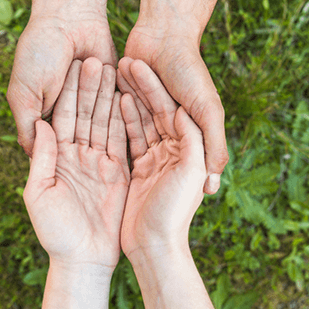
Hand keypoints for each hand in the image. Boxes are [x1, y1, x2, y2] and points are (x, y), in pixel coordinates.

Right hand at [7, 13, 116, 156]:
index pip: (58, 147)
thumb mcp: (24, 94)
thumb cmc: (40, 54)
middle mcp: (72, 114)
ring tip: (109, 120)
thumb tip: (33, 158)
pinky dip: (123, 112)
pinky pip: (120, 108)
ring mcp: (94, 103)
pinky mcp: (113, 91)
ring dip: (104, 120)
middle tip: (100, 157)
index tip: (76, 172)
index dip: (66, 158)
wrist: (70, 18)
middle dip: (90, 142)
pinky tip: (126, 117)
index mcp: (47, 117)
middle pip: (83, 137)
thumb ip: (27, 126)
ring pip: (102, 123)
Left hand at [23, 58, 127, 270]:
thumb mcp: (39, 193)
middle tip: (97, 58)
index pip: (63, 117)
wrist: (85, 260)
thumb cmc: (57, 233)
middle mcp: (81, 156)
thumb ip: (42, 158)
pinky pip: (124, 142)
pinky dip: (127, 121)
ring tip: (117, 71)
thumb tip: (42, 124)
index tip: (76, 64)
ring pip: (106, 124)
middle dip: (91, 88)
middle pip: (86, 115)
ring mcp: (102, 164)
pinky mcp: (121, 173)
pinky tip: (130, 99)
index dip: (69, 92)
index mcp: (58, 158)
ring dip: (110, 98)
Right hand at [118, 59, 206, 258]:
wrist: (155, 247)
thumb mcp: (190, 171)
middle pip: (155, 112)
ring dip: (129, 99)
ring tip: (114, 75)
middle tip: (123, 62)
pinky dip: (123, 122)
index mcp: (188, 149)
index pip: (170, 110)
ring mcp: (156, 159)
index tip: (137, 63)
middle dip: (140, 88)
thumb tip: (183, 110)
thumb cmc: (175, 211)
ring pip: (142, 122)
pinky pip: (131, 140)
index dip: (154, 87)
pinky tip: (113, 103)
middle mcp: (174, 151)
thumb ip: (195, 138)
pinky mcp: (141, 170)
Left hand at [123, 26, 227, 194]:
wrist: (164, 32)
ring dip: (133, 142)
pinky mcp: (135, 105)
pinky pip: (126, 122)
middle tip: (130, 180)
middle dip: (144, 163)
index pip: (181, 168)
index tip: (153, 200)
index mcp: (195, 136)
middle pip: (158, 154)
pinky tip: (110, 137)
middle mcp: (176, 130)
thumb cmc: (189, 71)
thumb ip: (214, 145)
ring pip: (141, 137)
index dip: (166, 183)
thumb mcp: (207, 110)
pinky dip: (120, 122)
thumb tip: (213, 187)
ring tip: (121, 152)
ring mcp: (154, 118)